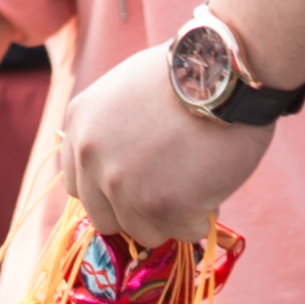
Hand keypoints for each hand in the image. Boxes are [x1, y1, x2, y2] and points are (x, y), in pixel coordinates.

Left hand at [60, 43, 276, 245]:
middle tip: (170, 189)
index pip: (79, 188)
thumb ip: (108, 131)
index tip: (137, 185)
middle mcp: (92, 158)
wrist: (225, 71)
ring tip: (195, 182)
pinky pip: (185, 232)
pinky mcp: (162, 205)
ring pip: (144, 232)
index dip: (110, 192)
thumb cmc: (187, 75)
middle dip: (137, 211)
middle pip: (106, 218)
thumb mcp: (124, 90)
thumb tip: (112, 169)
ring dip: (172, 217)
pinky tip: (212, 184)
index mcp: (80, 127)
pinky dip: (201, 217)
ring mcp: (124, 184)